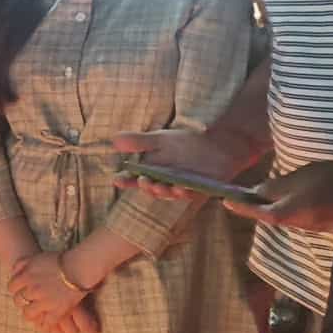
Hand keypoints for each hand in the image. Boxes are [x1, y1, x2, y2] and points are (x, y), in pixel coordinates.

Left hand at [8, 253, 101, 332]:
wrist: (80, 267)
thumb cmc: (60, 260)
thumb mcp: (37, 257)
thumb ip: (22, 264)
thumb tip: (13, 272)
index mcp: (26, 276)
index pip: (12, 287)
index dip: (16, 290)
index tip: (21, 291)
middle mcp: (33, 290)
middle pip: (19, 301)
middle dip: (22, 301)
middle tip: (28, 302)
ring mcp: (44, 302)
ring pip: (29, 313)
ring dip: (31, 314)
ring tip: (36, 314)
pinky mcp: (57, 312)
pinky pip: (46, 323)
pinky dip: (45, 324)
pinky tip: (46, 323)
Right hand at [113, 126, 255, 201]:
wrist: (218, 143)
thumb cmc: (187, 142)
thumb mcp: (160, 138)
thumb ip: (138, 141)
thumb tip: (114, 139)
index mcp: (153, 170)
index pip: (135, 178)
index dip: (126, 180)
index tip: (116, 180)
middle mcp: (165, 181)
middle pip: (152, 188)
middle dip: (147, 187)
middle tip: (145, 181)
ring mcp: (181, 187)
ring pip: (169, 194)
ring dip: (164, 192)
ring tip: (160, 186)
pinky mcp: (200, 190)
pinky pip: (192, 194)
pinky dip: (186, 193)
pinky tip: (181, 189)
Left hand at [228, 160, 332, 231]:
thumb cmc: (329, 182)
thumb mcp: (299, 178)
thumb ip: (276, 186)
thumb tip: (258, 192)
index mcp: (283, 215)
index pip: (254, 211)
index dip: (239, 205)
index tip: (225, 201)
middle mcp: (295, 225)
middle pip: (271, 214)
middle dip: (261, 204)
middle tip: (250, 191)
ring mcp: (311, 226)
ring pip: (288, 214)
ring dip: (280, 203)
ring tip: (275, 188)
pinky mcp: (325, 223)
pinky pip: (304, 213)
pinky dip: (297, 203)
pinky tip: (303, 191)